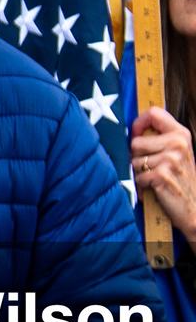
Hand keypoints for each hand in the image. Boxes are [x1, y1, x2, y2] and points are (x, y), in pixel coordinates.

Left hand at [132, 105, 195, 242]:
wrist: (194, 208)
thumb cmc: (180, 180)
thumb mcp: (177, 153)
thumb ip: (160, 139)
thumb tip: (132, 131)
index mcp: (181, 134)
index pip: (154, 113)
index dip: (138, 123)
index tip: (136, 134)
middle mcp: (177, 143)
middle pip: (135, 142)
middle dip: (136, 157)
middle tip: (150, 168)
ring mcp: (171, 159)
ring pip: (133, 161)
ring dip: (139, 173)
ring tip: (154, 178)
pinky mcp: (162, 175)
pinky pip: (137, 177)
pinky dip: (142, 186)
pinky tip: (154, 188)